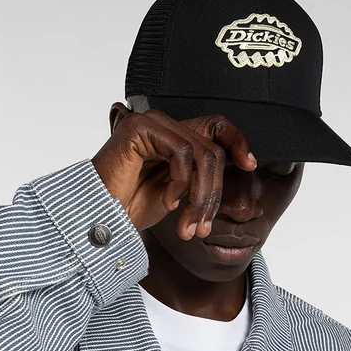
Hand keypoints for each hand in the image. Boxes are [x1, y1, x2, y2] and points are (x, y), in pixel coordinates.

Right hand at [91, 108, 256, 239]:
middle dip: (213, 196)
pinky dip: (180, 183)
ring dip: (200, 197)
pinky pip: (181, 153)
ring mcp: (152, 123)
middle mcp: (165, 125)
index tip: (250, 165)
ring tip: (187, 225)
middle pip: (213, 152)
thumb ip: (202, 177)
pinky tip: (167, 202)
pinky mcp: (141, 127)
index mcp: (174, 137)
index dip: (238, 140)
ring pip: (202, 155)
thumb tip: (241, 166)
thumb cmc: (131, 208)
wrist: (101, 218)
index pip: (217, 127)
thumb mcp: (179, 193)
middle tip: (201, 228)